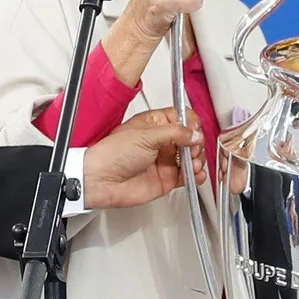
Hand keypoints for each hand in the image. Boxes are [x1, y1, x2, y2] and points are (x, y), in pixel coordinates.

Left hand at [83, 108, 201, 207]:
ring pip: (191, 157)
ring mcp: (164, 160)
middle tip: (192, 148)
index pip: (181, 117)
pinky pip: (188, 176)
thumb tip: (195, 134)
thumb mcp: (146, 136)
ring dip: (197, 160)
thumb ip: (175, 133)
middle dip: (196, 143)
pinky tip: (195, 174)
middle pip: (189, 138)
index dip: (191, 123)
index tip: (194, 129)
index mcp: (154, 124)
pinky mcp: (167, 178)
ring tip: (193, 163)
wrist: (101, 181)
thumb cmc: (112, 154)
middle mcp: (160, 141)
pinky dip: (196, 176)